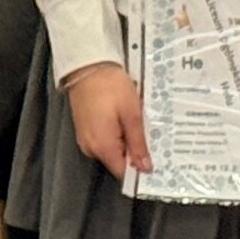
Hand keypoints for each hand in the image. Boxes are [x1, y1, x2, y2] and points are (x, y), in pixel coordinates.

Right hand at [64, 63, 150, 180]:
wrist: (87, 66)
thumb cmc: (112, 87)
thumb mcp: (132, 114)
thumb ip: (138, 143)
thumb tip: (145, 169)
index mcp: (102, 147)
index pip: (123, 172)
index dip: (139, 168)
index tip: (155, 158)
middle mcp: (90, 148)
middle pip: (117, 161)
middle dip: (133, 152)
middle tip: (148, 134)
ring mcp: (85, 139)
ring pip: (111, 150)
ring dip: (125, 140)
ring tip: (136, 123)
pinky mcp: (83, 129)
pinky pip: (103, 140)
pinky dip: (115, 134)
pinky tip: (123, 119)